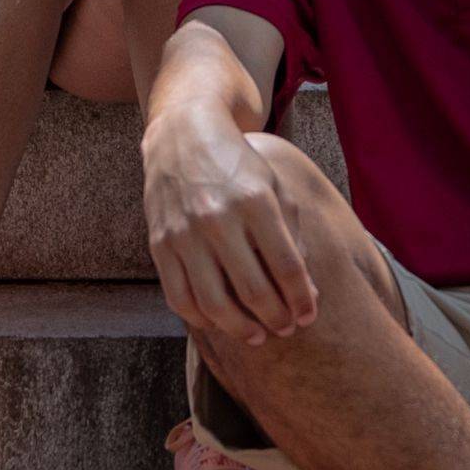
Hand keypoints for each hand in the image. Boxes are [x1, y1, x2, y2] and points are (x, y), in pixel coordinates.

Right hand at [141, 122, 319, 344]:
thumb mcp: (274, 187)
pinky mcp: (160, 244)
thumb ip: (293, 236)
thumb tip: (308, 292)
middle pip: (253, 290)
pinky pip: (180, 297)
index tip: (309, 316)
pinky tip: (220, 322)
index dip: (302, 299)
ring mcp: (184, 233)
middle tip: (287, 328)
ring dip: (241, 328)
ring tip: (258, 335)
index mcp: (255, 200)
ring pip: (215, 303)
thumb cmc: (238, 165)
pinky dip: (202, 319)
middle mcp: (218, 217)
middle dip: (276, 318)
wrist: (183, 135)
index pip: (287, 266)